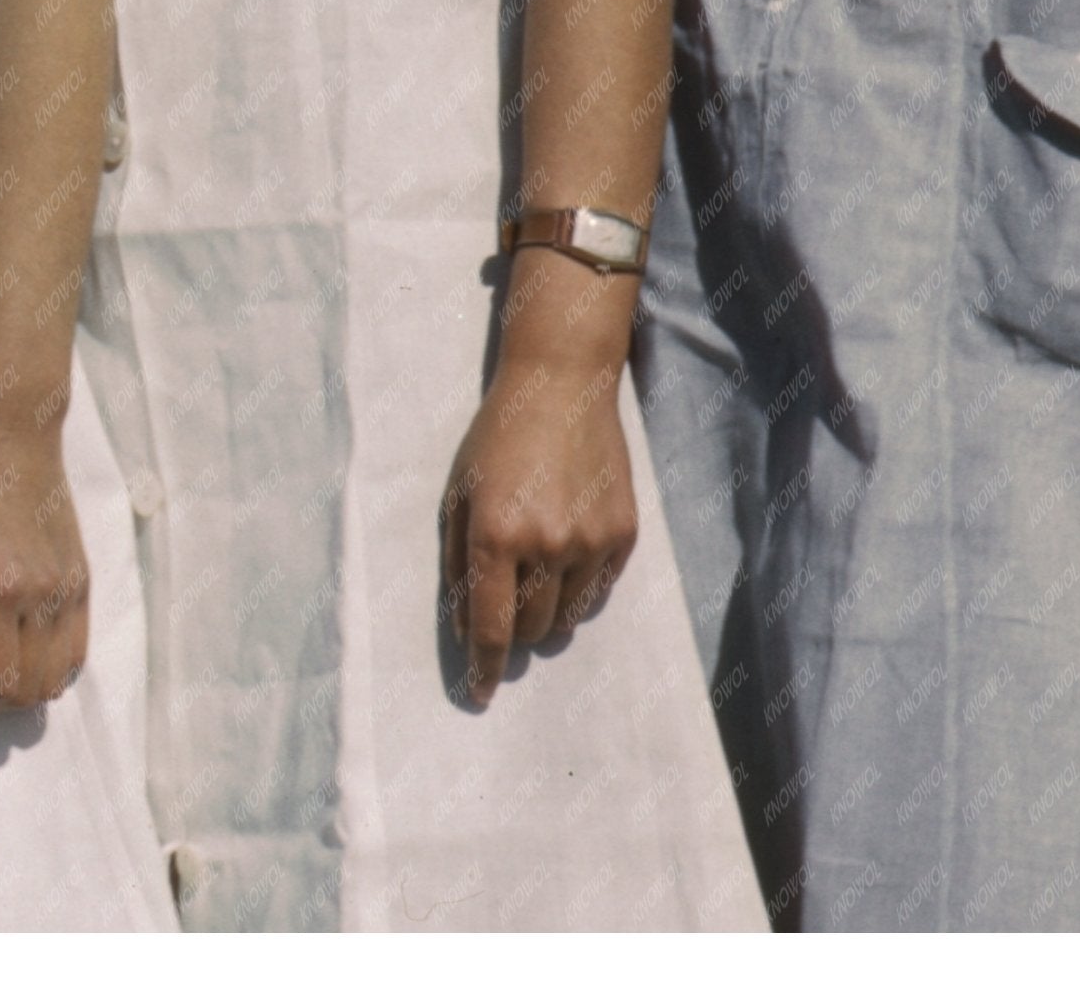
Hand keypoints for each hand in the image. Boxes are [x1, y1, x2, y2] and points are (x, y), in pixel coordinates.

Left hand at [0, 415, 88, 712]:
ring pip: (59, 678)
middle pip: (31, 692)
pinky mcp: (83, 577)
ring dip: (22, 687)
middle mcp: (44, 596)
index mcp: (1, 590)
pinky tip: (21, 644)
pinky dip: (51, 667)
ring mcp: (70, 588)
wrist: (11, 432)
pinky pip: (78, 650)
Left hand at [442, 354, 637, 707]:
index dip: (484, 670)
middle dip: (513, 630)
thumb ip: (457, 563)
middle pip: (529, 630)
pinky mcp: (623, 533)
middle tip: (508, 601)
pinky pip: (598, 592)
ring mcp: (590, 541)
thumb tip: (468, 628)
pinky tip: (568, 552)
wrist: (561, 384)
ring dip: (546, 613)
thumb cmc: (497, 437)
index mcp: (495, 535)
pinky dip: (578, 589)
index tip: (480, 695)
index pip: (491, 629)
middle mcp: (545, 545)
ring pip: (566, 619)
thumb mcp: (459, 493)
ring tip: (538, 572)